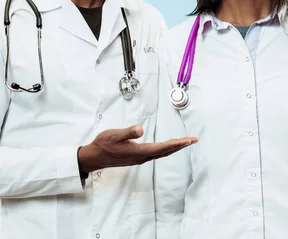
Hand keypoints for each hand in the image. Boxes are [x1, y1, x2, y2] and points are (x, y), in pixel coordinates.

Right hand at [78, 125, 197, 172]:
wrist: (95, 157)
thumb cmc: (103, 144)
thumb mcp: (114, 135)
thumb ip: (128, 132)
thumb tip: (140, 129)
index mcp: (139, 151)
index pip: (163, 148)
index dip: (177, 144)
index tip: (189, 140)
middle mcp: (142, 157)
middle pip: (165, 152)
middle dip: (180, 146)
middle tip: (193, 140)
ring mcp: (139, 158)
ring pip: (161, 154)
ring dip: (173, 148)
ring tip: (184, 143)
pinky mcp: (136, 157)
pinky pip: (156, 154)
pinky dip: (165, 150)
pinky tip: (166, 147)